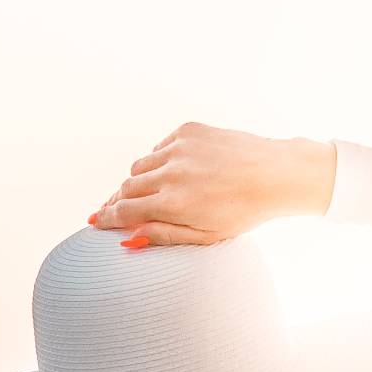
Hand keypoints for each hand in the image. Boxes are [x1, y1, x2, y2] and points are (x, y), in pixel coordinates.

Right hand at [89, 122, 335, 247]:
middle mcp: (171, 173)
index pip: (123, 210)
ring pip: (140, 166)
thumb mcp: (205, 236)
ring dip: (140, 181)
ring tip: (155, 192)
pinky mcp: (188, 130)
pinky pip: (160, 147)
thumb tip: (127, 240)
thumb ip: (163, 236)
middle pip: (126, 187)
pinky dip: (161, 160)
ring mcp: (179, 149)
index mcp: (174, 204)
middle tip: (118, 209)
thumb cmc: (244, 212)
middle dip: (119, 200)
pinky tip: (178, 171)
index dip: (106, 217)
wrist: (276, 174)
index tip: (95, 221)